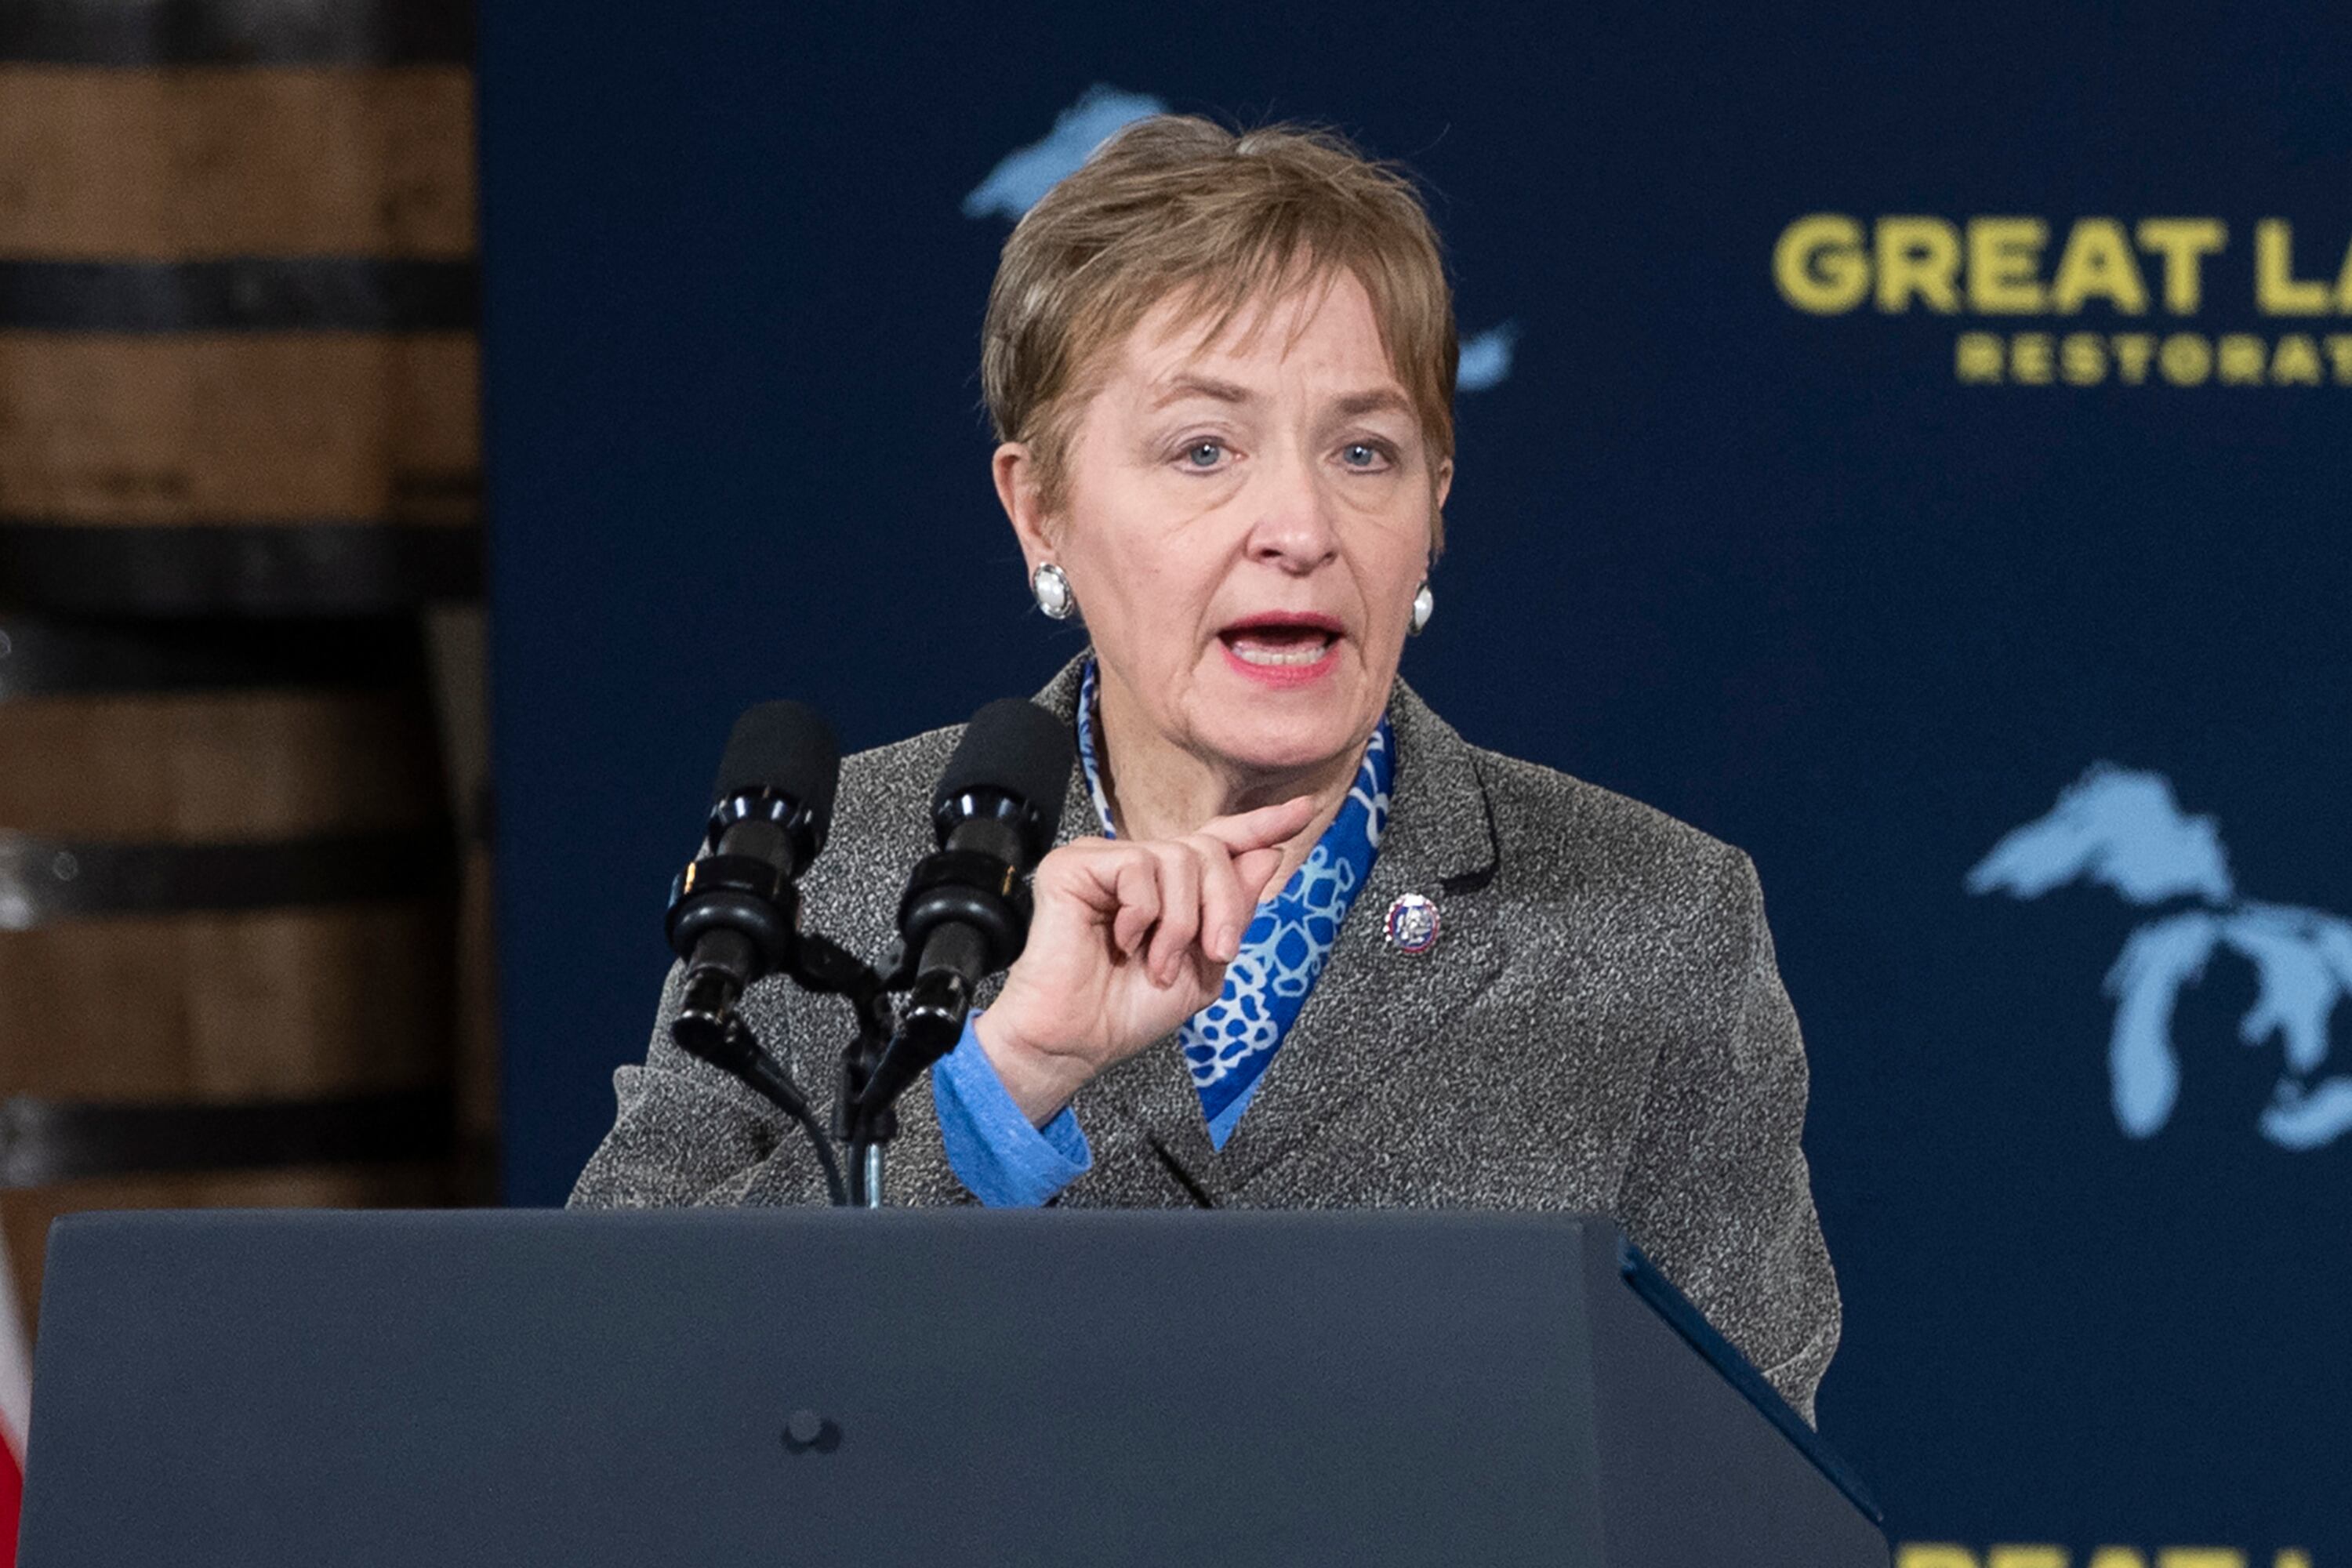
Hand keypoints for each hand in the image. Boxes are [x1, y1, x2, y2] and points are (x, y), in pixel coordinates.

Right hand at [975, 794, 1320, 1124]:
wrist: (1078, 1040)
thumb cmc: (1128, 1011)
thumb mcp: (1205, 967)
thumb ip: (1234, 911)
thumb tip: (1266, 854)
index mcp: (1168, 888)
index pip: (1217, 842)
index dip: (1259, 826)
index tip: (1303, 811)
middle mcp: (1136, 867)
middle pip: (1208, 849)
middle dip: (1223, 904)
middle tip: (1217, 953)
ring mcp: (1104, 862)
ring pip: (1178, 857)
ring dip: (1180, 922)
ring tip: (1157, 963)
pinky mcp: (1073, 865)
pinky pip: (1136, 865)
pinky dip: (1143, 913)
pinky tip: (1122, 941)